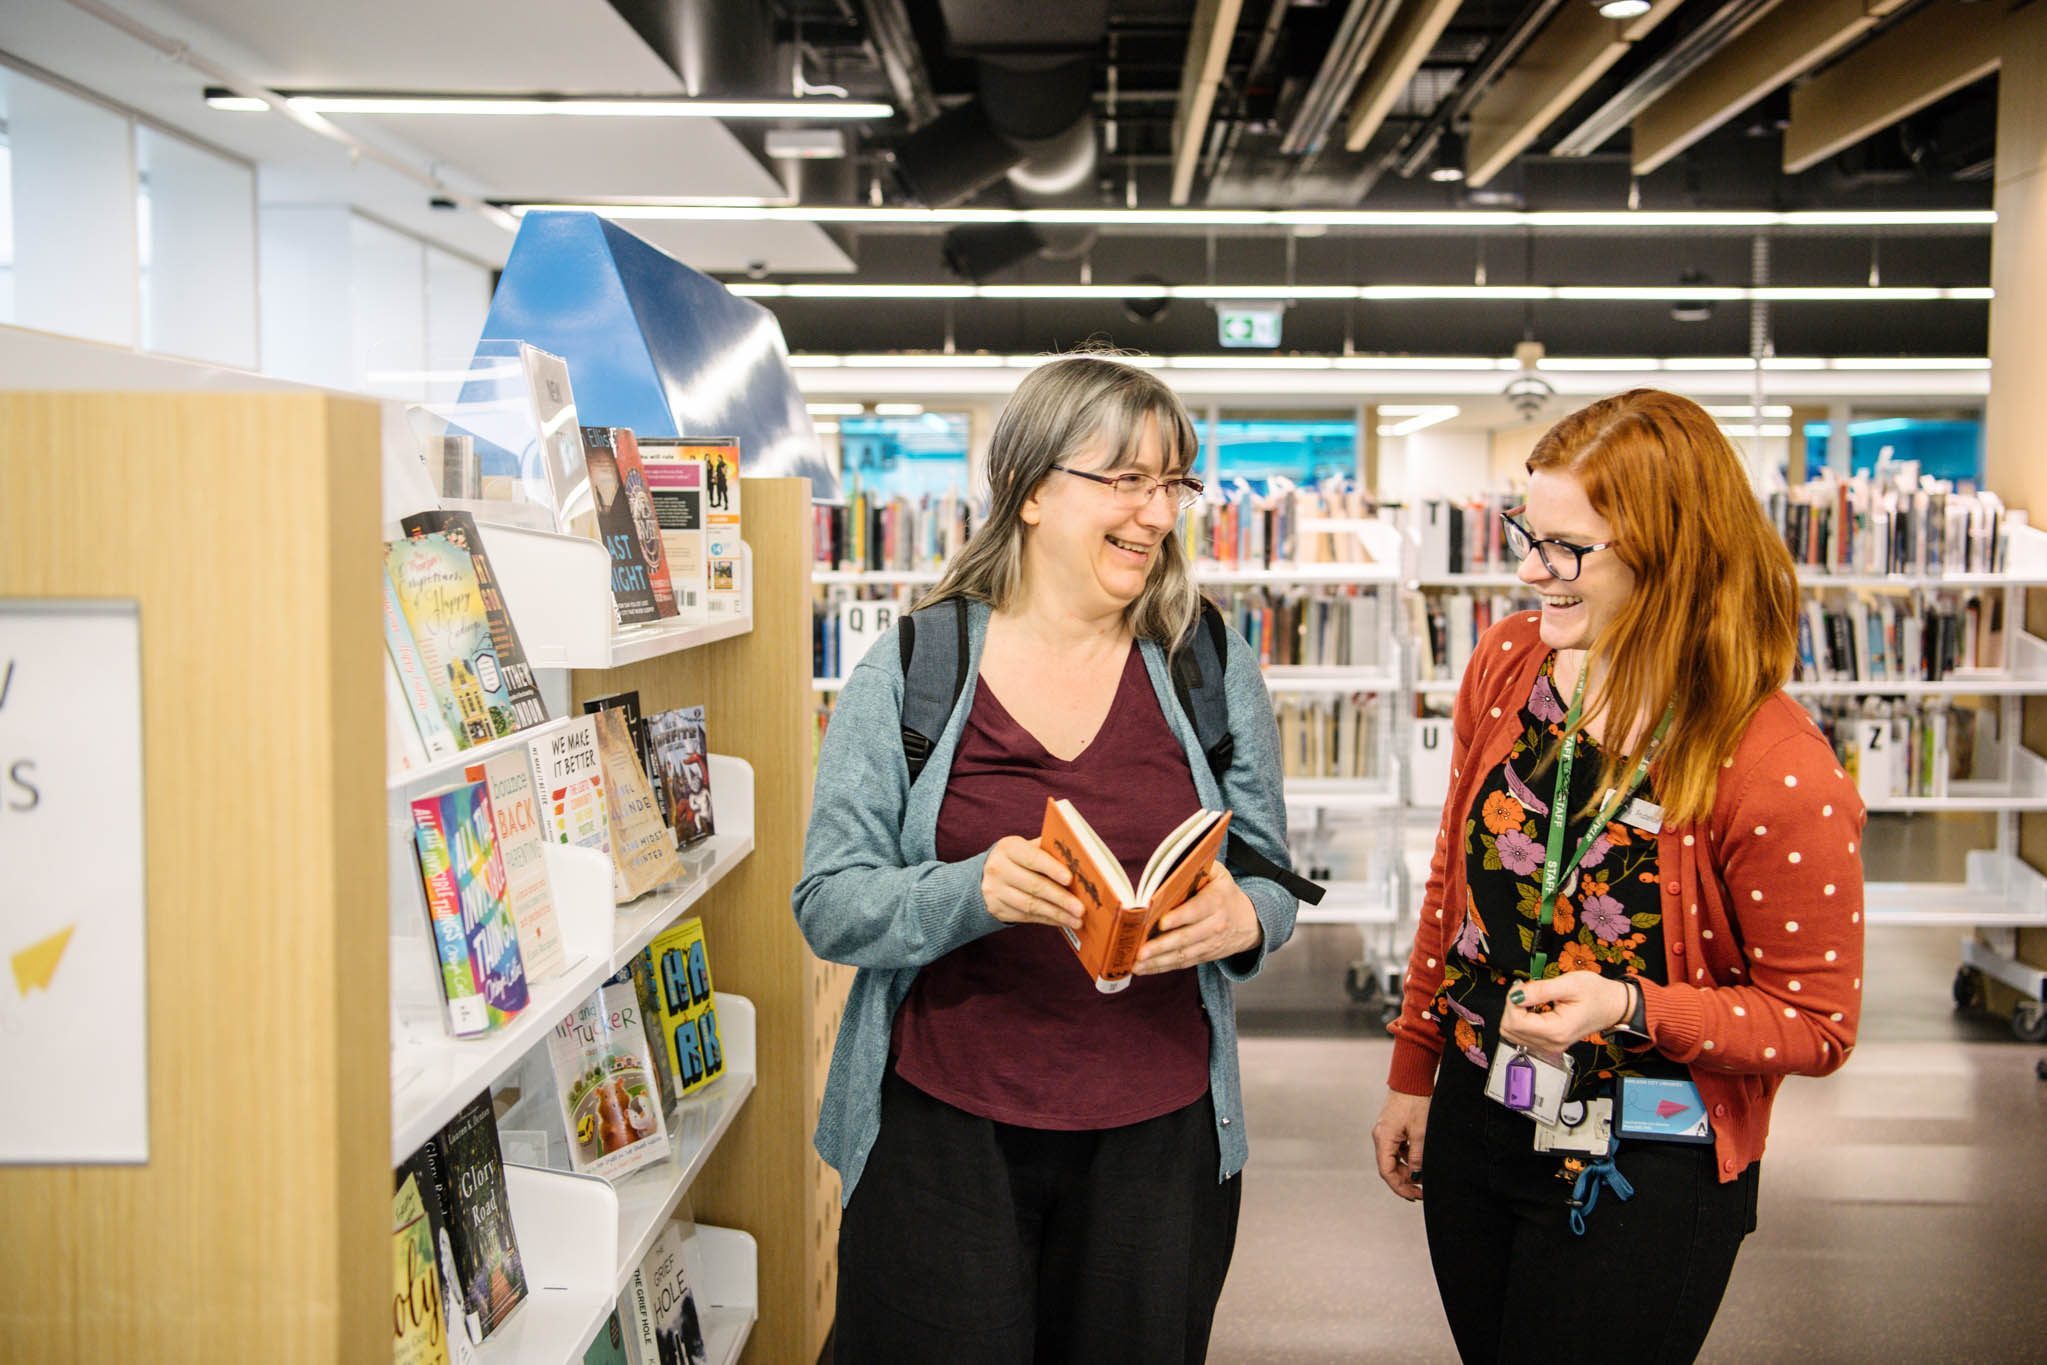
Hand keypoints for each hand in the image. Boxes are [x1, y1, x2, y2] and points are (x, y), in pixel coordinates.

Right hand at [981, 835, 1083, 930]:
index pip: (1033, 858)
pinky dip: (1048, 919)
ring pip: (1030, 905)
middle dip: (1060, 898)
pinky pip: (1026, 916)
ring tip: (1076, 920)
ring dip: (1057, 914)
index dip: (1052, 869)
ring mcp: (995, 891)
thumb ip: (1049, 851)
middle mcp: (998, 868)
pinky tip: (1063, 921)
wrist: (985, 875)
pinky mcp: (997, 909)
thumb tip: (1079, 862)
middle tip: (1080, 908)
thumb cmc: (1018, 859)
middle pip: (1034, 885)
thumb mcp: (1027, 848)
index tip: (1070, 879)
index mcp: (1009, 848)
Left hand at [1132, 862, 1260, 974]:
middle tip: (1140, 951)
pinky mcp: (1204, 956)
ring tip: (1136, 965)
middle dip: (1162, 946)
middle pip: (1186, 938)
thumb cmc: (1224, 893)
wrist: (1249, 922)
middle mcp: (1214, 925)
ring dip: (1158, 961)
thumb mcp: (1220, 874)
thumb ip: (1201, 865)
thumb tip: (1176, 859)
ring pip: (1183, 955)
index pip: (1197, 910)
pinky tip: (1143, 969)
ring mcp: (1210, 944)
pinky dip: (1161, 968)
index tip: (1161, 923)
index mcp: (1216, 901)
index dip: (1180, 917)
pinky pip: (1182, 964)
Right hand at [1373, 1092, 1429, 1200]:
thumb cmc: (1415, 1102)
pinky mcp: (1392, 1129)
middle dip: (1405, 1181)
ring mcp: (1385, 1133)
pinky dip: (1407, 1159)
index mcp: (1384, 1139)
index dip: (1399, 1187)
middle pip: (1389, 1167)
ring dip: (1407, 1170)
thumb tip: (1417, 1176)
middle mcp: (1381, 1137)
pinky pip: (1397, 1150)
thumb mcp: (1420, 1132)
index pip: (1387, 1171)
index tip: (1414, 1196)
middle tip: (1421, 1191)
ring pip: (1393, 1160)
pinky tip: (1419, 1161)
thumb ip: (1418, 1157)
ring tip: (1423, 1178)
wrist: (1411, 1080)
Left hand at [1500, 973, 1632, 1052]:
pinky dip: (1522, 1020)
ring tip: (1532, 999)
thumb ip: (1540, 990)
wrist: (1613, 1006)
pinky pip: (1522, 1035)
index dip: (1512, 1001)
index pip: (1515, 1022)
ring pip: (1513, 1034)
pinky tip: (1534, 1008)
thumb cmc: (1596, 994)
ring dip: (1516, 1013)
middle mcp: (1552, 1043)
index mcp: (1557, 1030)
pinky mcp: (1548, 1043)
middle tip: (1528, 990)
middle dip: (1513, 1007)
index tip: (1523, 986)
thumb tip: (1516, 994)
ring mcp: (1550, 1046)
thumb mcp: (1569, 984)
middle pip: (1510, 1030)